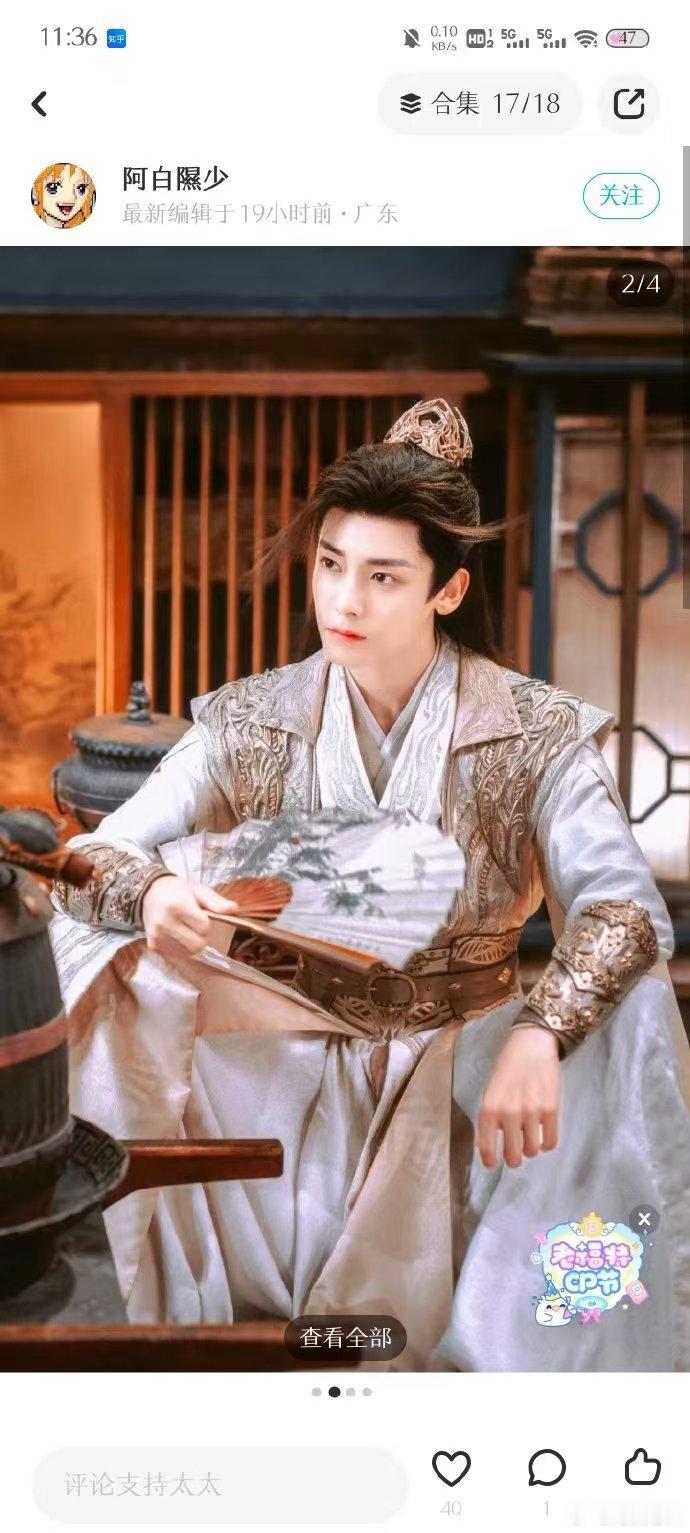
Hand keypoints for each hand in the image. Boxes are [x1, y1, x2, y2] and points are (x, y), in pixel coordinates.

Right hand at [142, 875, 236, 957]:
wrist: (150, 892)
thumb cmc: (178, 890)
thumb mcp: (198, 890)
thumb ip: (216, 901)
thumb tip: (234, 909)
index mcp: (176, 906)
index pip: (204, 927)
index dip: (207, 923)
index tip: (201, 916)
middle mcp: (164, 922)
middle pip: (196, 944)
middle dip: (201, 937)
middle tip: (196, 926)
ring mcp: (157, 935)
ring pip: (187, 952)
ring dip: (192, 943)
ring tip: (186, 929)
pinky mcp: (153, 944)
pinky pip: (176, 954)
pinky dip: (181, 947)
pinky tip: (177, 934)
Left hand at [476, 1026, 561, 1170]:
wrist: (531, 1045)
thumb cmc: (507, 1068)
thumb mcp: (491, 1091)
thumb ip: (490, 1118)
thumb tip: (487, 1147)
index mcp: (489, 1109)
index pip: (486, 1147)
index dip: (490, 1161)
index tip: (493, 1165)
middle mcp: (509, 1114)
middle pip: (513, 1155)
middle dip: (514, 1158)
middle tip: (516, 1153)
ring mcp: (531, 1113)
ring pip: (532, 1151)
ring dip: (531, 1149)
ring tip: (530, 1139)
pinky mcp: (551, 1110)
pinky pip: (550, 1142)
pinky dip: (547, 1144)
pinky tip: (544, 1136)